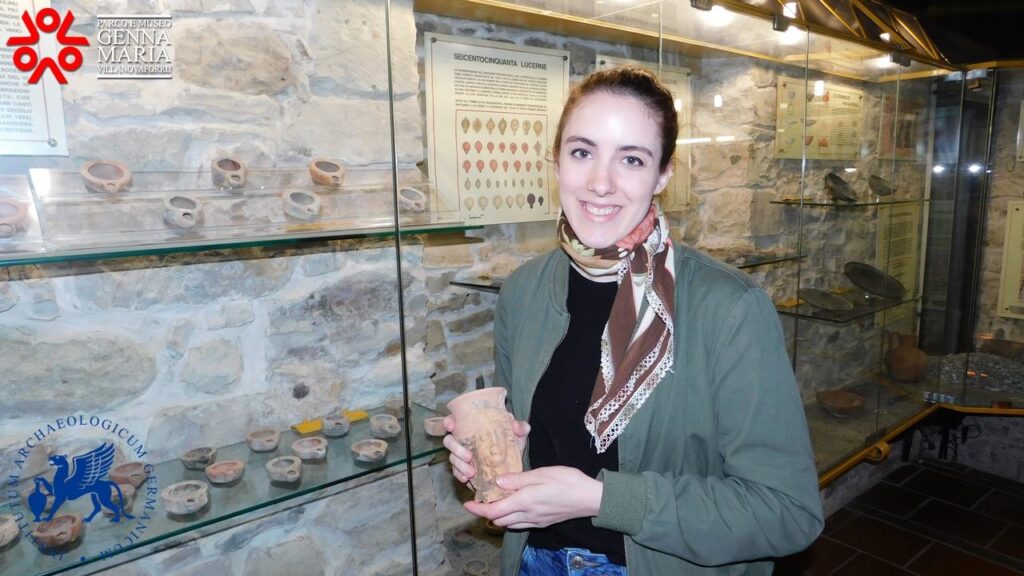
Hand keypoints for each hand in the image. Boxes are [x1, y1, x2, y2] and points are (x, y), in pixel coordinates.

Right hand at [442, 415, 529, 486]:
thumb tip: (517, 426)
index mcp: (472, 426)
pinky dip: (460, 475)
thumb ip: (520, 428)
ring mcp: (462, 455)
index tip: (451, 427)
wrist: (513, 464)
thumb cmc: (511, 443)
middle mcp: (464, 439)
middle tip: (469, 457)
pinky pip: (456, 472)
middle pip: (449, 441)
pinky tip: (466, 480)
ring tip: (471, 473)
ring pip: (452, 458)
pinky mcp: (463, 469)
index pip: (454, 420)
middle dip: (456, 449)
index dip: (448, 422)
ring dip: (459, 465)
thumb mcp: (518, 435)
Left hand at [463, 466, 602, 529]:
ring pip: (509, 524)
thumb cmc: (568, 482)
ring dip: (498, 516)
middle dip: (486, 512)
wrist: (591, 499)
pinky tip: (513, 507)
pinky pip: (520, 524)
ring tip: (494, 502)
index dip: (478, 509)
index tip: (467, 504)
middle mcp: (527, 515)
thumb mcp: (541, 474)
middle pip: (498, 520)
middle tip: (480, 500)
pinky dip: (510, 518)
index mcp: (524, 502)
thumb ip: (518, 479)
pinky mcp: (543, 522)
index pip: (494, 510)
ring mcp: (536, 521)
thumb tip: (497, 482)